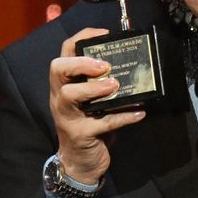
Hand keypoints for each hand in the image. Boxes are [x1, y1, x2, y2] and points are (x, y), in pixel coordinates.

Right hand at [49, 26, 146, 185]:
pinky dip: (123, 117)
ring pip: (71, 94)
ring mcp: (67, 116)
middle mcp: (60, 97)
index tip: (104, 34)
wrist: (79, 164)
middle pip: (58, 69)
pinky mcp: (80, 135)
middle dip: (81, 63)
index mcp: (63, 84)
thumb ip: (102, 85)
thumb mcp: (91, 102)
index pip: (64, 53)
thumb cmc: (88, 126)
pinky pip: (101, 123)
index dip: (81, 38)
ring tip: (115, 85)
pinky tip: (139, 113)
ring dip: (94, 88)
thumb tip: (131, 66)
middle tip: (104, 66)